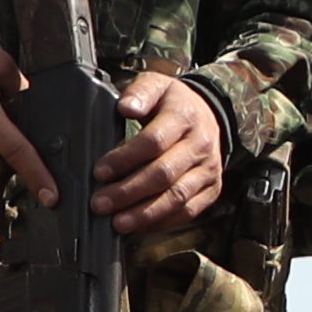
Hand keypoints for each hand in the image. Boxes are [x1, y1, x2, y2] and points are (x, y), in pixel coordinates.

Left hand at [98, 67, 228, 235]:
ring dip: (144, 214)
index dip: (125, 159)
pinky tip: (139, 225)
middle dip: (129, 192)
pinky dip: (162, 222)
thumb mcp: (157, 85)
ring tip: (117, 222)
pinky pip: (188, 212)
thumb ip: (139, 92)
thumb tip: (126, 107)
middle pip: (164, 175)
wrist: (210, 115)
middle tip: (100, 203)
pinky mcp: (212, 190)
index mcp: (184, 117)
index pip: (154, 142)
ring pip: (177, 198)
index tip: (100, 172)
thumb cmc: (174, 104)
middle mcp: (200, 145)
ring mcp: (209, 170)